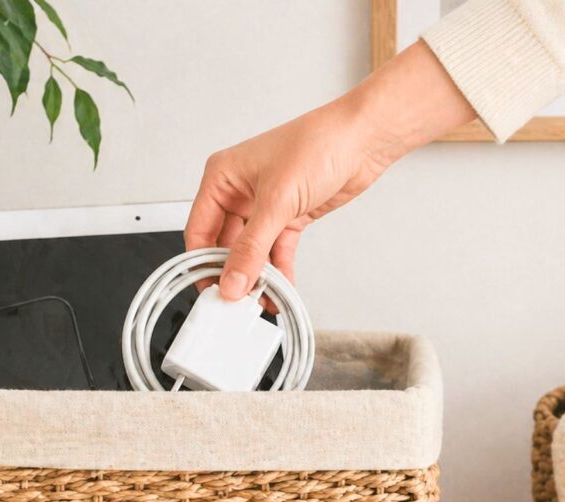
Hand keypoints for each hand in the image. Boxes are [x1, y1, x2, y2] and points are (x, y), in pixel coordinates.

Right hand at [185, 42, 475, 307]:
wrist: (365, 139)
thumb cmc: (320, 143)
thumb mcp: (277, 201)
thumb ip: (252, 248)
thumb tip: (232, 280)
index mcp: (222, 176)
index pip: (199, 230)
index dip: (202, 263)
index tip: (211, 290)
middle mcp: (239, 191)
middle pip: (223, 244)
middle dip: (232, 273)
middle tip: (236, 299)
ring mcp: (263, 205)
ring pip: (251, 251)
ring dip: (257, 275)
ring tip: (261, 297)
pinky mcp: (287, 216)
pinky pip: (275, 251)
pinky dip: (278, 270)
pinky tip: (280, 287)